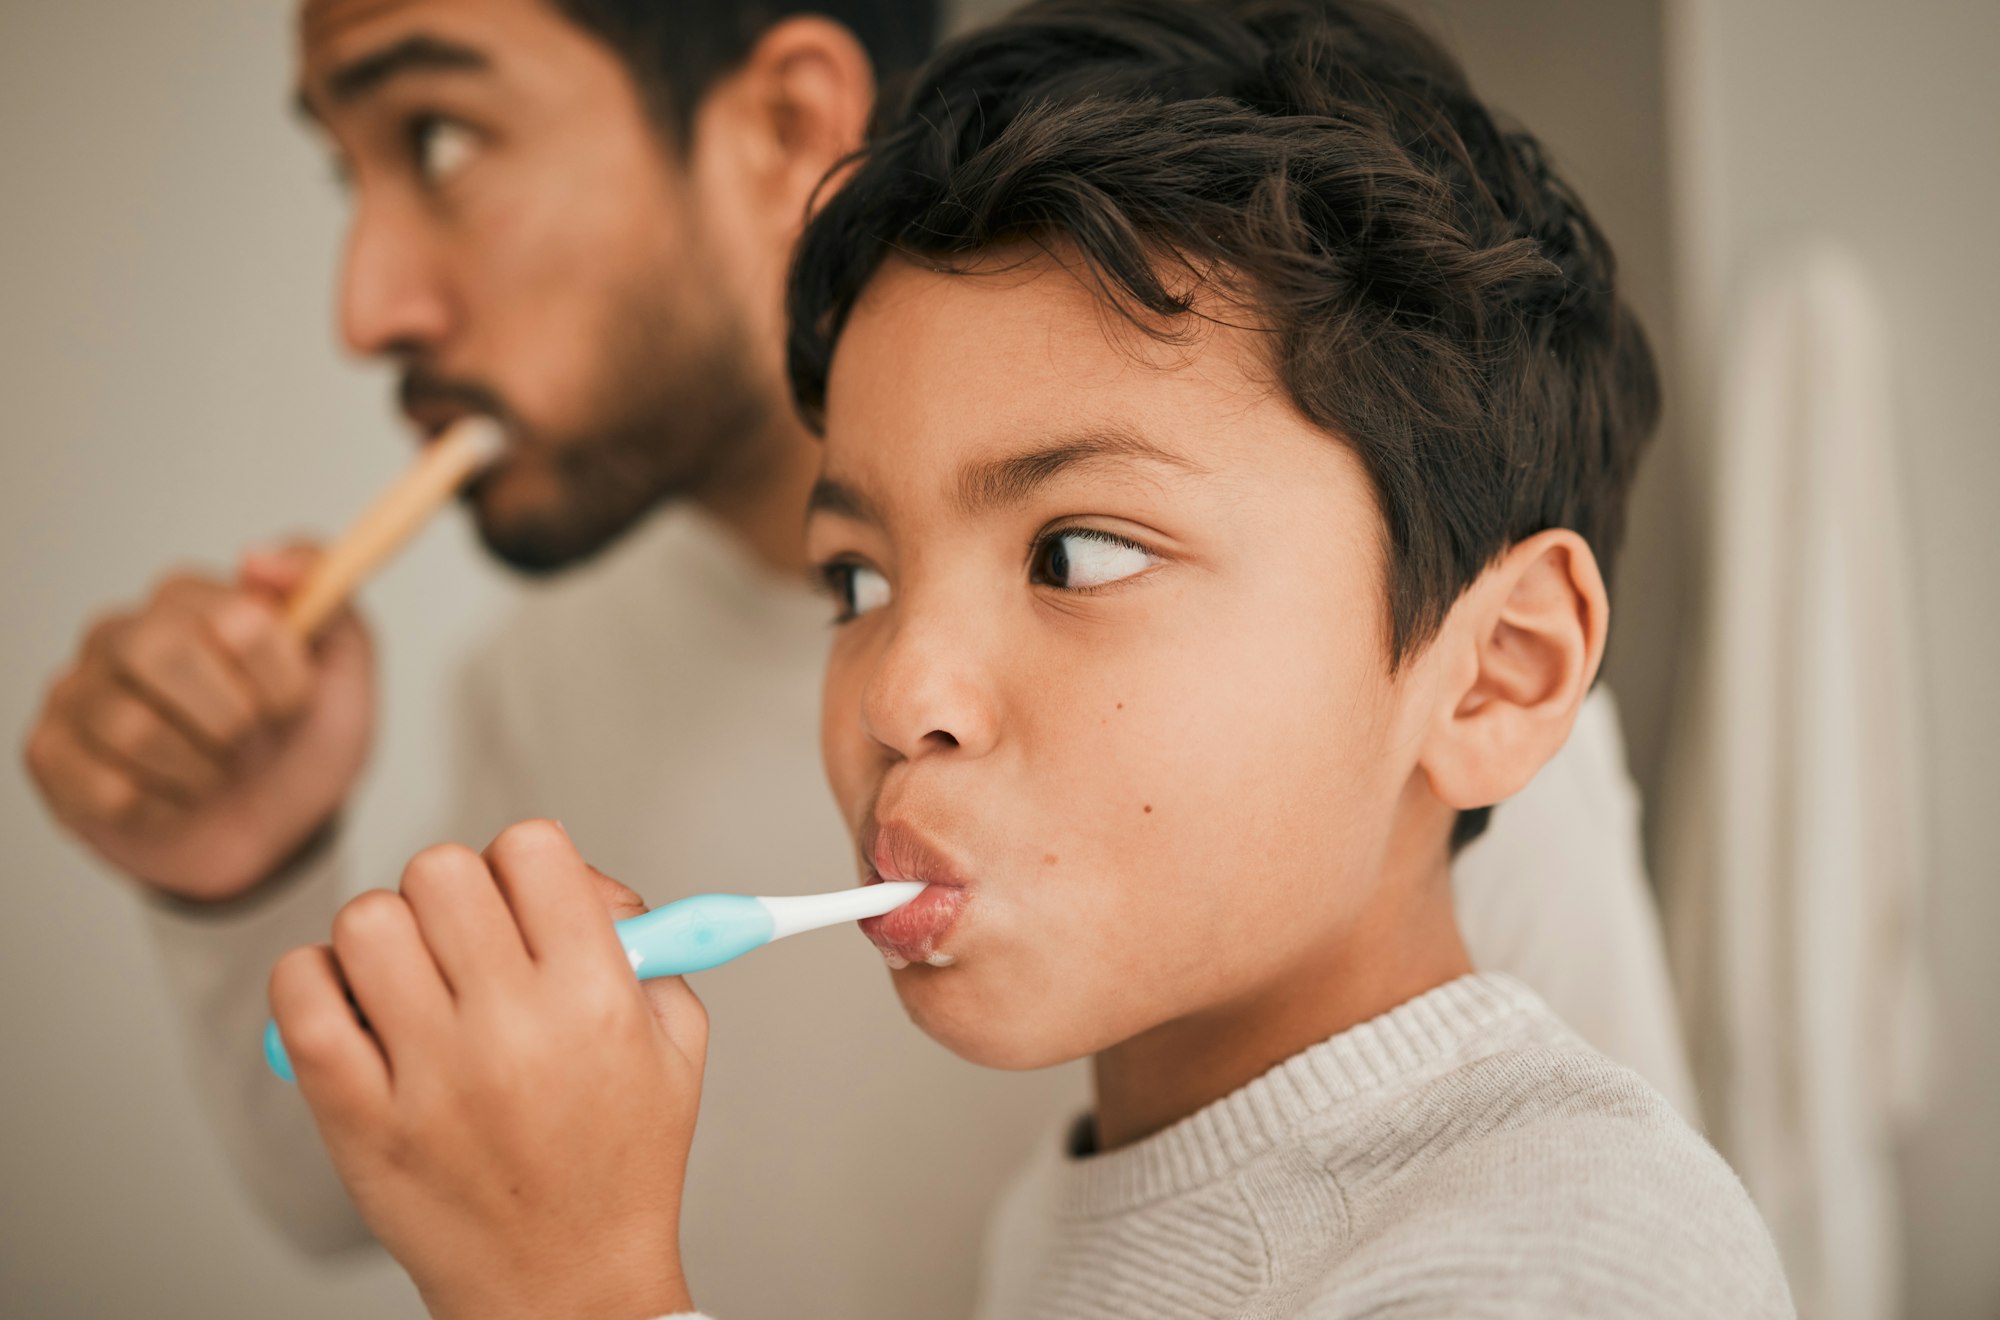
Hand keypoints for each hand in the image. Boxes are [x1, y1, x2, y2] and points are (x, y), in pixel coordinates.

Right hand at [21, 544, 373, 900]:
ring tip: (214, 774)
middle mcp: (121, 632)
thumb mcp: (345, 671)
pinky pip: (107, 790)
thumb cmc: (297, 739)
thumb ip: (329, 597)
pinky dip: (163, 809)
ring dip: (202, 772)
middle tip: (250, 740)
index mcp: (190, 598)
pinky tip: (172, 801)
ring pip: (134, 729)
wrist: (274, 828)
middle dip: (232, 719)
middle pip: (164, 653)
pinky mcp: (50, 753)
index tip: (295, 705)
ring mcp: (77, 691)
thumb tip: (259, 560)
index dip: (282, 678)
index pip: (238, 618)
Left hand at [268, 820, 707, 1319]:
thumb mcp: (678, 1043)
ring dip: (385, 933)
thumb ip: (646, 941)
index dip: (524, 861)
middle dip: (454, 892)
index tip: (524, 897)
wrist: (565, 1288)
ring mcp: (428, 1075)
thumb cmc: (619, 1166)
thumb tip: (578, 876)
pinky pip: (299, 994)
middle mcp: (511, 1029)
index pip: (532, 848)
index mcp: (596, 1000)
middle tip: (466, 940)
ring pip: (365, 920)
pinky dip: (316, 980)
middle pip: (441, 870)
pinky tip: (356, 1007)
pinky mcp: (357, 1117)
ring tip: (409, 977)